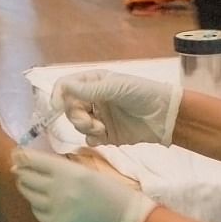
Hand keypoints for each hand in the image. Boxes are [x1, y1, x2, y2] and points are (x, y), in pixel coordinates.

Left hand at [12, 148, 156, 221]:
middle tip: (20, 168)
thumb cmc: (112, 191)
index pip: (33, 161)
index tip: (16, 153)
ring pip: (28, 195)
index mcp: (68, 172)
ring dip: (27, 187)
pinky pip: (38, 212)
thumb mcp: (87, 171)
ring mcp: (55, 210)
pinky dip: (37, 204)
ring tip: (29, 183)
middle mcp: (57, 190)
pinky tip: (43, 201)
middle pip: (26, 177)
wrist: (127, 221)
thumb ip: (62, 167)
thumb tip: (34, 163)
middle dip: (22, 171)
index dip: (21, 156)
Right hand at [53, 70, 181, 145]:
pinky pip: (89, 138)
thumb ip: (88, 90)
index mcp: (93, 82)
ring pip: (77, 124)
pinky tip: (103, 136)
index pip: (66, 86)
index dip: (59, 95)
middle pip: (69, 108)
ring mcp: (99, 117)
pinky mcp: (106, 134)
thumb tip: (63, 89)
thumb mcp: (114, 87)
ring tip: (101, 128)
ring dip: (85, 127)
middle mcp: (93, 98)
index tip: (56, 106)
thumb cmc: (141, 93)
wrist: (163, 115)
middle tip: (89, 121)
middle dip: (75, 115)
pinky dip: (92, 138)